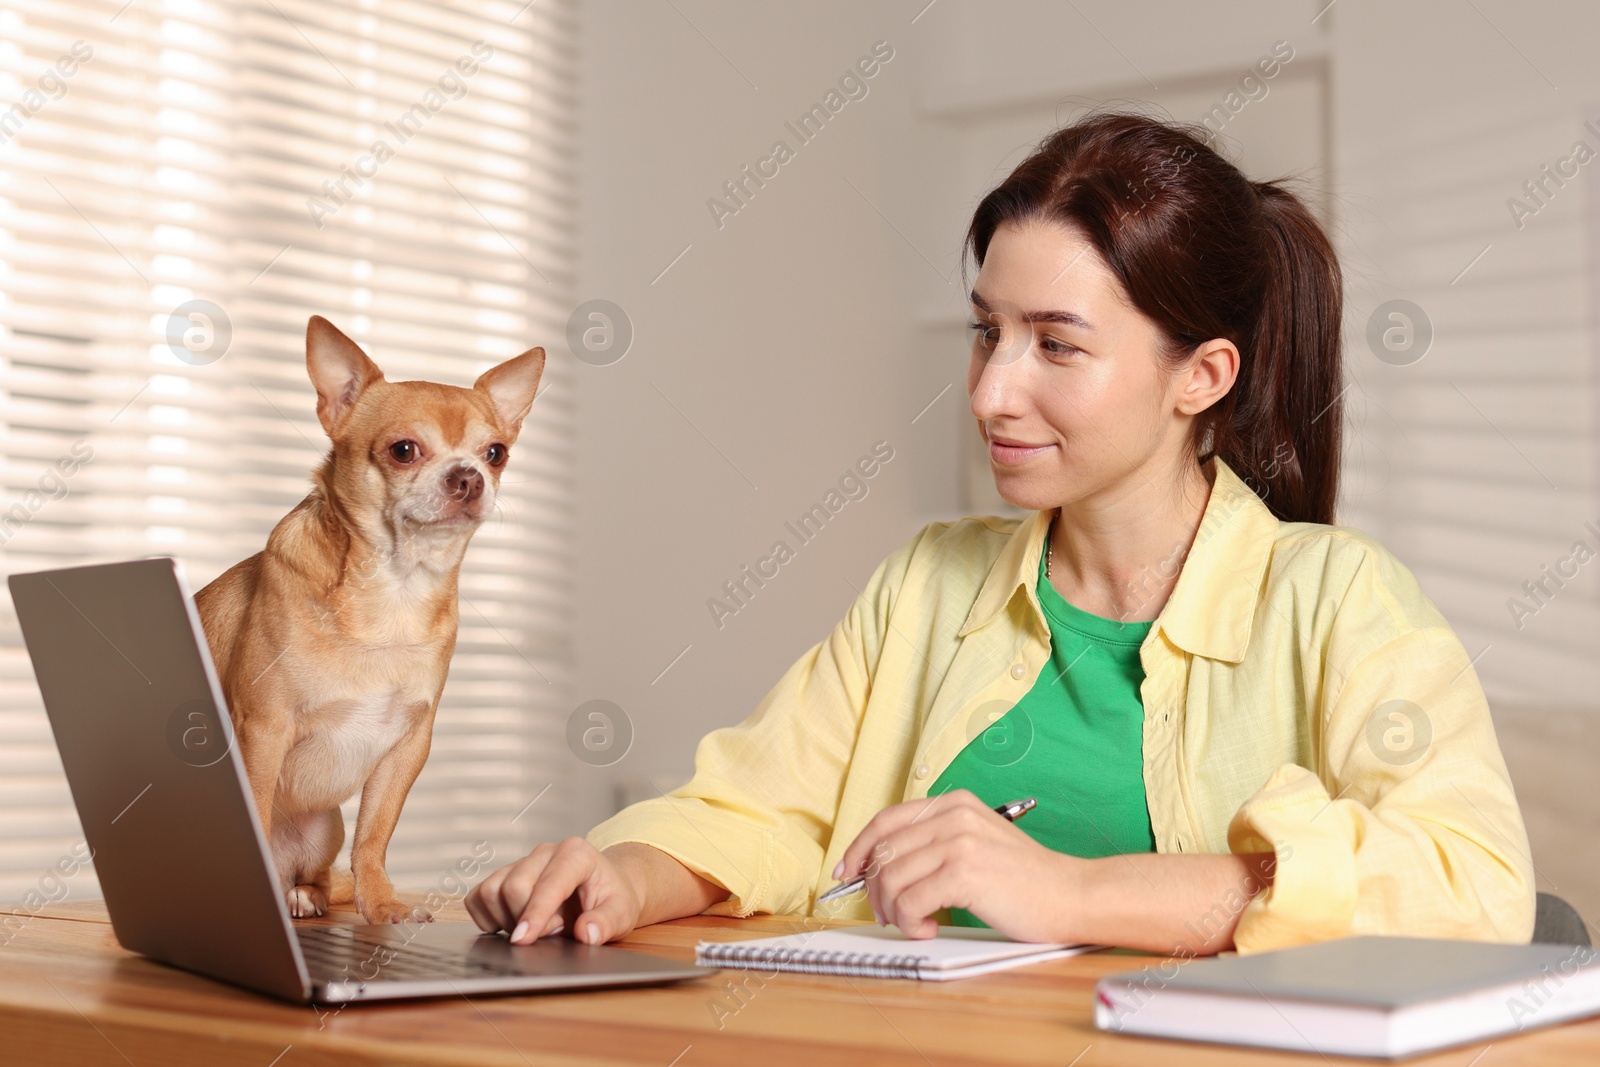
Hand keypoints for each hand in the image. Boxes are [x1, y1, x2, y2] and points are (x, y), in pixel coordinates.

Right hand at [465, 837, 643, 945]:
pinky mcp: (503, 875)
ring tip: (534, 928)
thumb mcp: (622, 914)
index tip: (522, 940)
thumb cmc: (612, 899)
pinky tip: (509, 924)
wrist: (603, 888)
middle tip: (550, 933)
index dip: (535, 914)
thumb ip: (606, 923)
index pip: (548, 884)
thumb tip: (585, 933)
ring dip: (506, 919)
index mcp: (576, 854)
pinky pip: (478, 895)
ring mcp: (522, 861)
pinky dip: (486, 916)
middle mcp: (545, 852)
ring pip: (492, 890)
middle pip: (515, 887)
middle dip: (525, 919)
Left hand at [834, 789, 1080, 940]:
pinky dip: (911, 922)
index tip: (847, 873)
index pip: (886, 821)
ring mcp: (959, 841)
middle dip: (874, 889)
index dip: (858, 848)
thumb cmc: (1025, 879)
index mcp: (954, 804)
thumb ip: (934, 844)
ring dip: (892, 910)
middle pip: (884, 852)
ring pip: (891, 878)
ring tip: (913, 923)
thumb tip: (881, 867)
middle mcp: (954, 815)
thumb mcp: (976, 843)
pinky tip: (930, 928)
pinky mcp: (965, 872)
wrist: (1071, 894)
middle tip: (886, 914)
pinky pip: (910, 902)